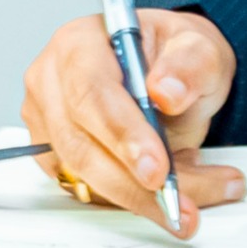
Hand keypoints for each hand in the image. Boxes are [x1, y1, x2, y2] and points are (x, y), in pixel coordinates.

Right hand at [19, 6, 243, 237]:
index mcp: (79, 44)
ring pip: (84, 176)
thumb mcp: (199, 48)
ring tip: (193, 198)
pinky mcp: (54, 154)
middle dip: (133, 184)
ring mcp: (47, 120)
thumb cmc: (174, 57)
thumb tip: (167, 93)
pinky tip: (167, 190)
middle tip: (182, 203)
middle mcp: (52, 81)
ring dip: (141, 198)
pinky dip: (132, 200)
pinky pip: (88, 190)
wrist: (169, 77)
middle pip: (79, 145)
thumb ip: (189, 65)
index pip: (91, 93)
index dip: (122, 135)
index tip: (157, 169)